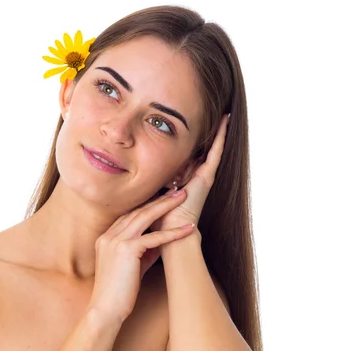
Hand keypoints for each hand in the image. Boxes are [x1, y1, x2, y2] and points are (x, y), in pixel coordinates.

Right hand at [88, 191, 194, 323]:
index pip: (129, 214)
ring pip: (145, 217)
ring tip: (182, 198)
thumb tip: (162, 241)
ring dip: (166, 206)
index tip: (164, 197)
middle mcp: (109, 235)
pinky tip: (188, 228)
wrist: (105, 309)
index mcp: (106, 237)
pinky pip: (154, 237)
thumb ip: (144, 251)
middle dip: (159, 199)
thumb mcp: (132, 266)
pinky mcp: (126, 250)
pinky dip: (173, 232)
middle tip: (177, 191)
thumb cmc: (119, 291)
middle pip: (138, 211)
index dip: (148, 205)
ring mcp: (116, 241)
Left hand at [150, 114, 229, 238]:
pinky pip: (215, 153)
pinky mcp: (206, 178)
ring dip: (218, 133)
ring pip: (211, 150)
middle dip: (205, 135)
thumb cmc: (155, 221)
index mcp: (181, 183)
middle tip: (213, 114)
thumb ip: (142, 186)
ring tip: (224, 115)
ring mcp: (202, 178)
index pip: (185, 159)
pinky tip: (225, 122)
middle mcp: (194, 179)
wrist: (168, 235)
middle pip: (200, 152)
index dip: (188, 145)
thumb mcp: (147, 196)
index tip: (188, 129)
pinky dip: (221, 137)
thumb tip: (126, 174)